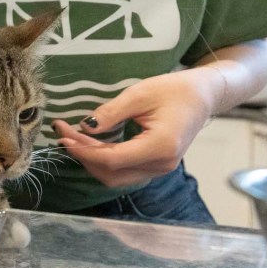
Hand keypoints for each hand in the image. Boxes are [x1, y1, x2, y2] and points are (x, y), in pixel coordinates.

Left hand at [51, 68, 223, 187]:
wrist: (203, 96)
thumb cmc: (175, 90)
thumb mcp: (140, 93)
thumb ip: (111, 113)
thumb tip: (83, 126)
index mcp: (161, 146)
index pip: (112, 160)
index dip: (84, 151)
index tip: (63, 135)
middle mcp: (161, 164)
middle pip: (111, 173)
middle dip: (83, 155)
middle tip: (63, 133)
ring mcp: (159, 169)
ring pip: (115, 176)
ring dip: (91, 160)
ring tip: (72, 138)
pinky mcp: (155, 166)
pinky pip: (123, 171)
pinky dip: (103, 161)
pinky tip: (89, 144)